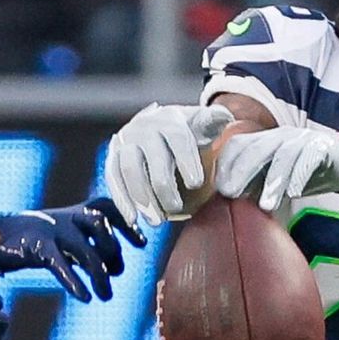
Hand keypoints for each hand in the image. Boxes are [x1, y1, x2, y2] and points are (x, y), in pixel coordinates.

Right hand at [0, 198, 145, 302]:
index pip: (107, 207)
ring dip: (99, 274)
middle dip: (114, 250)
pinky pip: (60, 264)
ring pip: (84, 249)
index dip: (127, 222)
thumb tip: (113, 264)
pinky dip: (75, 281)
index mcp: (71, 212)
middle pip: (100, 225)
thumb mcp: (60, 236)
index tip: (141, 244)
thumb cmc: (28, 241)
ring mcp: (48, 230)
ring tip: (105, 295)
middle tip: (116, 273)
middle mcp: (63, 217)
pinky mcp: (34, 247)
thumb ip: (84, 244)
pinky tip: (85, 297)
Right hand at [105, 103, 234, 224]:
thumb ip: (215, 121)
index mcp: (170, 120)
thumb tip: (225, 118)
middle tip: (176, 208)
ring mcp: (126, 143)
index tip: (196, 183)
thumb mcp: (201, 123)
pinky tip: (132, 219)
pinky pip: (114, 179)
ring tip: (156, 221)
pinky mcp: (113, 158)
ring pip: (129, 170)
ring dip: (142, 197)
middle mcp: (144, 129)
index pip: (178, 139)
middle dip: (164, 186)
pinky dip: (122, 200)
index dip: (187, 161)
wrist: (154, 125)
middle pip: (152, 158)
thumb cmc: (185, 131)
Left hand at [215, 125, 338, 211]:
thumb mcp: (275, 180)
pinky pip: (310, 158)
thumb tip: (228, 199)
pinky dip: (300, 175)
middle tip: (232, 194)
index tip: (220, 189)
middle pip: (256, 148)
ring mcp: (302, 139)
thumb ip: (254, 184)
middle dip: (241, 172)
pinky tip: (294, 193)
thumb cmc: (305, 174)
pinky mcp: (324, 146)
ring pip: (283, 156)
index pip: (238, 145)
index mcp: (265, 141)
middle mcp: (281, 136)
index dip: (226, 165)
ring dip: (272, 181)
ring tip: (265, 205)